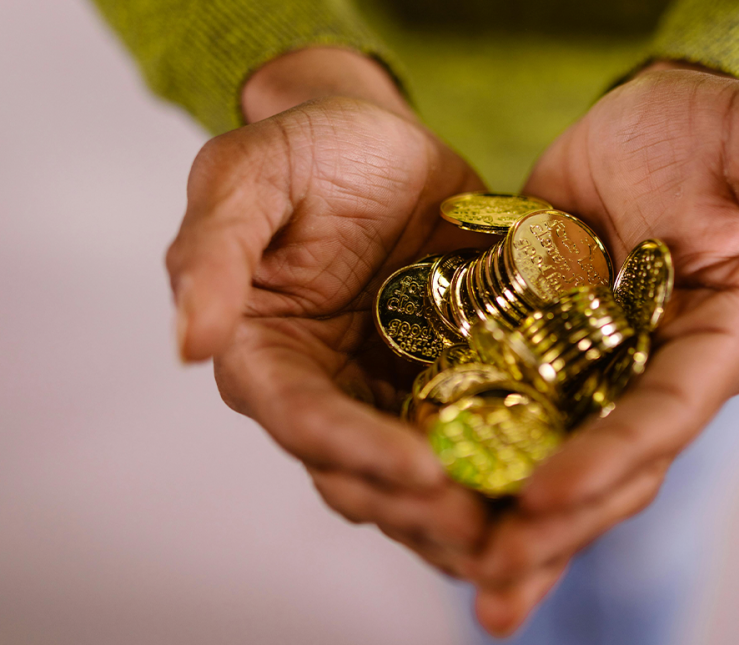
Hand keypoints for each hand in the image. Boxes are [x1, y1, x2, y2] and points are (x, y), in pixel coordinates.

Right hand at [166, 48, 492, 575]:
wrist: (380, 140)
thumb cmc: (307, 148)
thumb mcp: (249, 175)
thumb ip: (214, 253)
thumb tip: (189, 344)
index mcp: (266, 352)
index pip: (302, 419)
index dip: (356, 450)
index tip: (422, 471)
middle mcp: (325, 389)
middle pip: (361, 472)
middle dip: (419, 508)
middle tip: (485, 530)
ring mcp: (387, 391)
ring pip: (417, 475)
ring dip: (463, 511)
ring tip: (523, 532)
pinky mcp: (444, 379)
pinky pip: (472, 434)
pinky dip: (502, 467)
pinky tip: (550, 489)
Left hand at [468, 62, 738, 633]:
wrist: (640, 121)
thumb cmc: (710, 128)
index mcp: (715, 342)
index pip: (665, 413)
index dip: (611, 456)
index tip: (544, 493)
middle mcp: (654, 375)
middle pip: (611, 467)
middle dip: (557, 523)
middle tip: (489, 571)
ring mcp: (594, 373)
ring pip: (558, 464)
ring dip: (517, 525)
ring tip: (465, 578)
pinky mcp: (541, 354)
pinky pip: (512, 420)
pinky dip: (482, 467)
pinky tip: (431, 511)